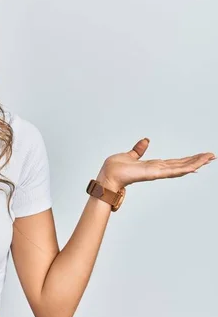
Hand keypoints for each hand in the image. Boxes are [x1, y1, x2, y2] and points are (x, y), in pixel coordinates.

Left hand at [97, 138, 215, 190]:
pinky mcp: (154, 174)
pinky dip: (185, 168)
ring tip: (210, 158)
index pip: (174, 162)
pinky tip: (197, 166)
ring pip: (181, 167)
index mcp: (153, 165)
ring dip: (196, 163)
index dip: (187, 159)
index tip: (199, 156)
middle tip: (212, 156)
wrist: (107, 176)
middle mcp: (157, 169)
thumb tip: (145, 140)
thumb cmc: (115, 169)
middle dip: (197, 160)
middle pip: (181, 164)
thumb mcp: (130, 155)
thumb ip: (139, 150)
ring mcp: (157, 172)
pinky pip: (173, 171)